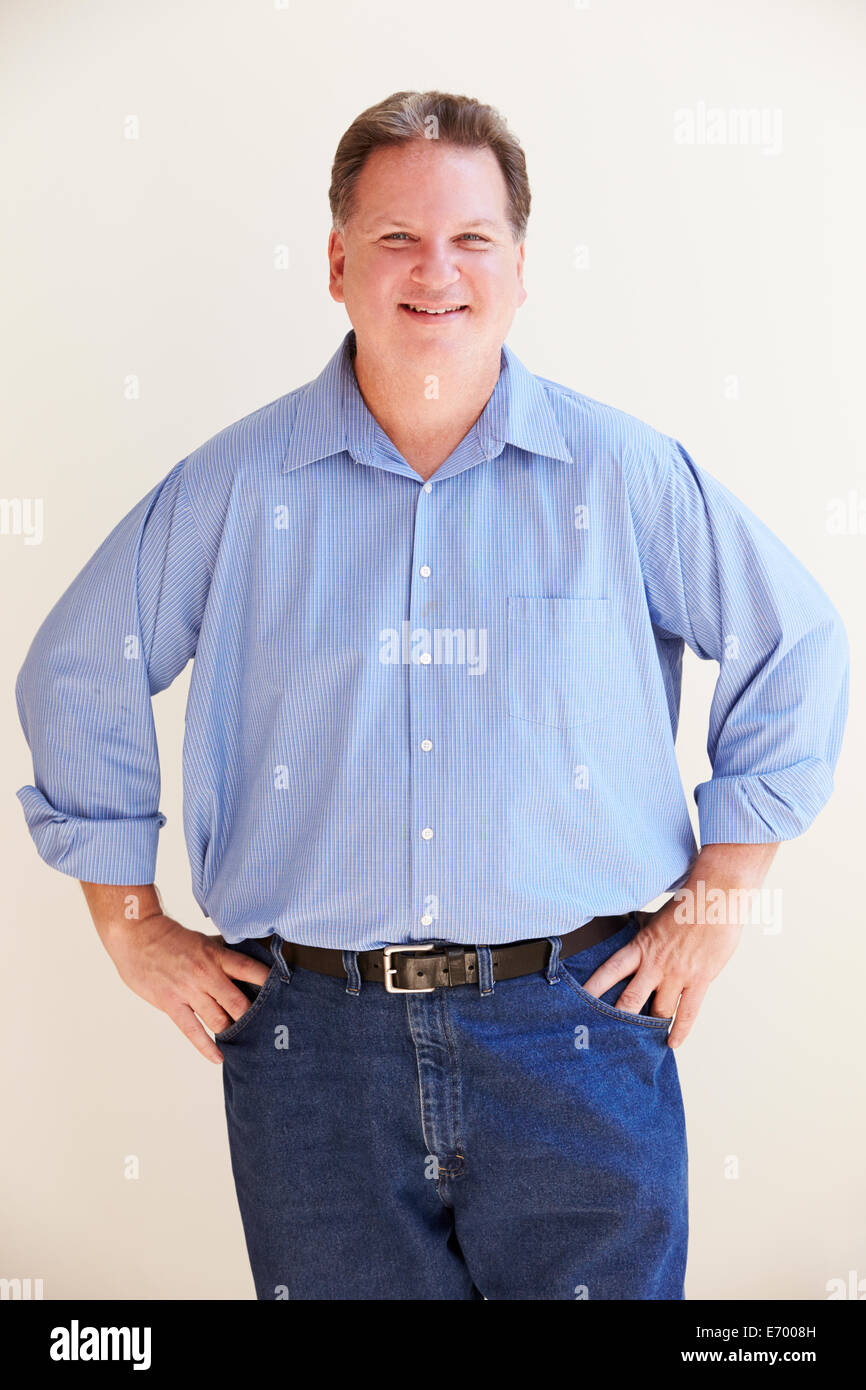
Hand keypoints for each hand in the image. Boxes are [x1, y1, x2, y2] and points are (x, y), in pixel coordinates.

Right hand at [98, 912, 270, 1062]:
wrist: (137, 935)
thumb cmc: (170, 937)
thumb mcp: (203, 940)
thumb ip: (223, 954)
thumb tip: (247, 961)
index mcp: (216, 955)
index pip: (251, 970)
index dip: (269, 982)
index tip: (282, 993)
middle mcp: (206, 974)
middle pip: (238, 1002)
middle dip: (252, 1016)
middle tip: (265, 1027)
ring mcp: (188, 991)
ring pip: (218, 1019)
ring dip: (232, 1030)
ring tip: (244, 1039)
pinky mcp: (171, 1004)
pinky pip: (192, 1031)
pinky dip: (206, 1047)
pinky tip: (218, 1058)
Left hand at [581, 903, 742, 1047]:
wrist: (717, 898)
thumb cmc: (686, 905)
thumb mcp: (654, 917)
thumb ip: (639, 931)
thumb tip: (623, 931)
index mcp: (641, 946)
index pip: (610, 970)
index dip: (593, 989)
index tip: (579, 1004)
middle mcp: (655, 963)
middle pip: (630, 999)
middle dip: (617, 1019)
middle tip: (606, 1033)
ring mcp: (678, 974)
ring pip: (658, 1010)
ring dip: (649, 1027)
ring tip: (639, 1041)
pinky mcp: (700, 980)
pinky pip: (688, 1013)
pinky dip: (680, 1031)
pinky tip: (672, 1043)